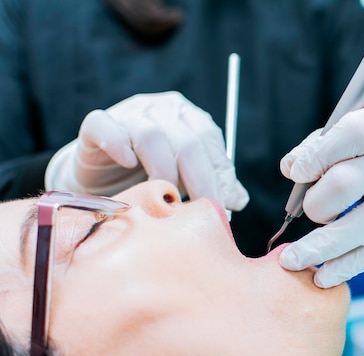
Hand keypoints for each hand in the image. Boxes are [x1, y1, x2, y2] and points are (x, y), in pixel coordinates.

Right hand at [45, 91, 248, 209]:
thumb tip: (239, 200)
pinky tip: (127, 164)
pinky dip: (119, 145)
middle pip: (187, 142)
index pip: (210, 140)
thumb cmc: (147, 177)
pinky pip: (107, 128)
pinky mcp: (97, 124)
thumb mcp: (185, 179)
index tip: (223, 207)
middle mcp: (160, 109)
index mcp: (187, 116)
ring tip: (163, 196)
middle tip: (200, 211)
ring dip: (162, 172)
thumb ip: (212, 184)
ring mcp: (128, 113)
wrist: (98, 179)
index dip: (219, 175)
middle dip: (199, 182)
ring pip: (152, 137)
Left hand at [278, 103, 363, 287]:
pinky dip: (345, 266)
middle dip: (317, 202)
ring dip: (320, 246)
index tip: (298, 173)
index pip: (352, 135)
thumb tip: (291, 167)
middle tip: (311, 210)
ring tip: (291, 259)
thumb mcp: (363, 135)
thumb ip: (322, 145)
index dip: (319, 155)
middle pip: (348, 183)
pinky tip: (322, 276)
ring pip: (360, 226)